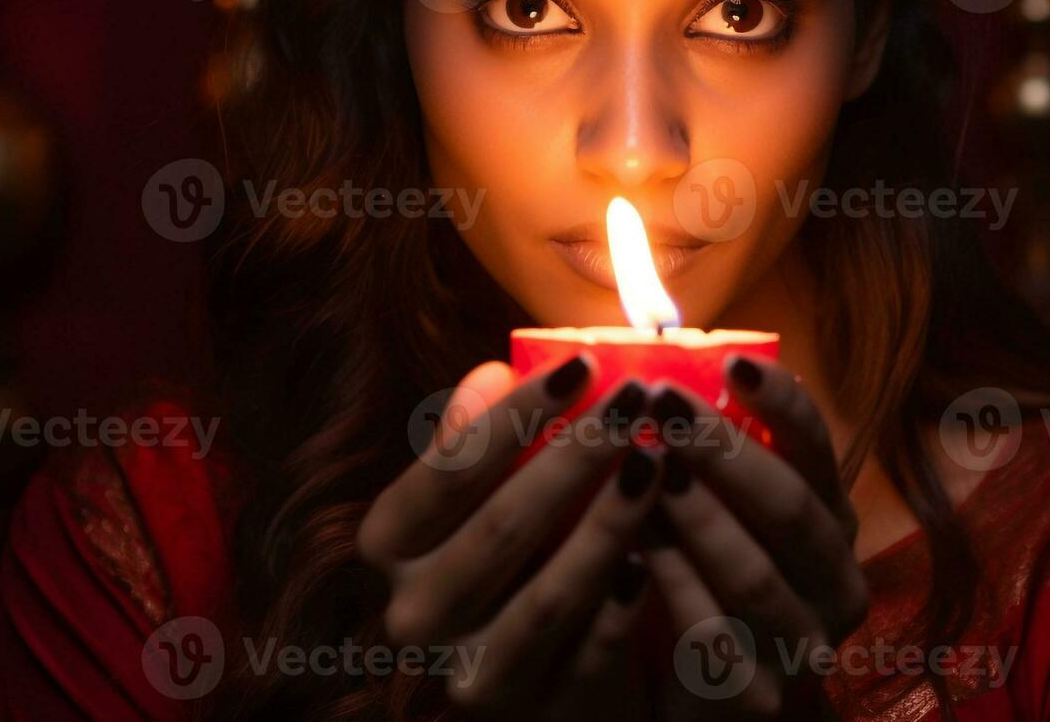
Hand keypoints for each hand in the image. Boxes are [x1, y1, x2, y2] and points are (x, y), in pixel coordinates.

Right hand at [355, 354, 667, 718]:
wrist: (539, 684)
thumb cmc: (518, 560)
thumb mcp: (486, 496)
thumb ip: (480, 440)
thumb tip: (490, 372)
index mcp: (391, 541)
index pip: (451, 467)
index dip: (520, 413)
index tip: (586, 363)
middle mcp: (414, 612)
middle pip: (501, 527)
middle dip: (575, 458)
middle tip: (640, 402)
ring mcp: (471, 671)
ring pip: (546, 596)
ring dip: (606, 526)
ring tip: (658, 465)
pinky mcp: (533, 713)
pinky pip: (587, 656)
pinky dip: (621, 608)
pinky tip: (656, 561)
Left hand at [642, 355, 867, 718]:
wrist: (691, 698)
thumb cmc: (692, 581)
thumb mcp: (708, 509)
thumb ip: (695, 450)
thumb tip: (645, 371)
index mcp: (828, 518)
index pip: (818, 445)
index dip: (781, 401)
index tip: (731, 362)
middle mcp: (835, 577)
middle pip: (791, 506)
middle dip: (725, 453)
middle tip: (664, 410)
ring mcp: (805, 642)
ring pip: (756, 573)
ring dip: (698, 520)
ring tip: (645, 475)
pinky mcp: (763, 696)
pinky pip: (717, 638)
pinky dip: (675, 591)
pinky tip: (632, 558)